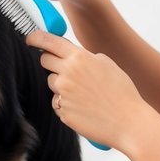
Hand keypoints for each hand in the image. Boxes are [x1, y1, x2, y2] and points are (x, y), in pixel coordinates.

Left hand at [26, 30, 152, 153]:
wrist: (129, 122)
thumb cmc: (122, 93)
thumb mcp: (107, 64)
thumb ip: (86, 56)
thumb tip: (70, 55)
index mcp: (79, 58)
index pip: (49, 41)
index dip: (36, 37)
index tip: (30, 38)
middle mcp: (67, 74)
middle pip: (45, 61)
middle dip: (52, 62)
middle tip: (67, 69)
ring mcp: (62, 94)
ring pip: (52, 83)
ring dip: (61, 85)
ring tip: (85, 93)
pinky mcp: (62, 112)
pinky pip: (57, 102)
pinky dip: (66, 103)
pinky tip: (84, 107)